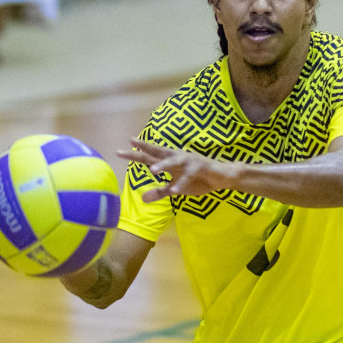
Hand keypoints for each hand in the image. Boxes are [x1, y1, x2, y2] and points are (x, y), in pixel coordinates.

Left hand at [119, 138, 242, 200]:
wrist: (222, 177)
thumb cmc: (198, 180)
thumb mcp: (175, 188)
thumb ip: (160, 192)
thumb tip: (142, 198)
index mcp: (170, 161)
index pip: (150, 157)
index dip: (136, 154)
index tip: (120, 151)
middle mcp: (177, 158)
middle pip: (157, 152)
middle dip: (144, 148)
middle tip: (131, 144)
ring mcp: (188, 161)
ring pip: (173, 162)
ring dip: (164, 165)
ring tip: (152, 170)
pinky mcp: (200, 167)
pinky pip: (189, 176)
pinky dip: (183, 183)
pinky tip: (176, 191)